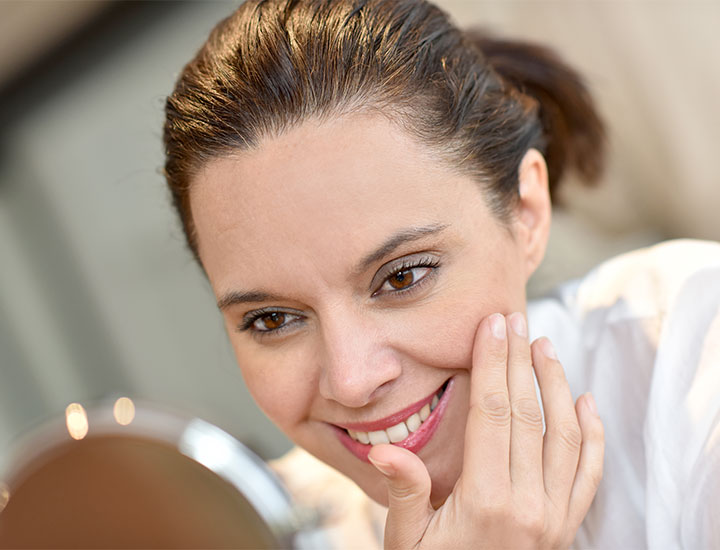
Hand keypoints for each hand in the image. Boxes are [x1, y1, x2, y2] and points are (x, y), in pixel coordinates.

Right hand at [368, 312, 604, 548]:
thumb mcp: (407, 543)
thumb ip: (405, 494)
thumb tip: (385, 450)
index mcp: (487, 502)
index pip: (495, 414)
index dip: (493, 364)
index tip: (491, 326)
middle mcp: (530, 506)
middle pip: (529, 414)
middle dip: (520, 361)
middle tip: (513, 321)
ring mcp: (555, 517)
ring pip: (564, 434)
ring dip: (556, 384)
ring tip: (544, 346)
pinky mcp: (567, 526)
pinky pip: (589, 472)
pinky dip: (591, 433)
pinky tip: (584, 401)